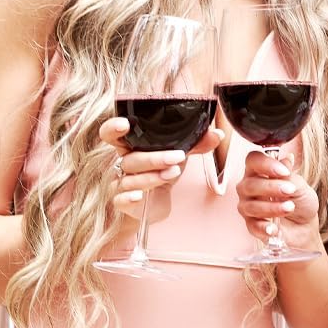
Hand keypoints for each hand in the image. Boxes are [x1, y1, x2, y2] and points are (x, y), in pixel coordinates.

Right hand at [99, 117, 224, 223]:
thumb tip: (216, 134)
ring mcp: (121, 184)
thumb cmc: (163, 170)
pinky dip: (130, 198)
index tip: (125, 124)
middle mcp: (123, 164)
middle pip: (130, 158)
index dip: (114, 128)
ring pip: (131, 179)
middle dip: (153, 157)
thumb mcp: (179, 154)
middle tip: (177, 156)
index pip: (111, 134)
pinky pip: (122, 200)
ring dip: (153, 176)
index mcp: (130, 146)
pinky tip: (140, 196)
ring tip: (173, 172)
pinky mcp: (124, 203)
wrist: (158, 202)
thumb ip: (196, 143)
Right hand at [235, 149, 322, 253]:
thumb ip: (289, 174)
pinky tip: (274, 228)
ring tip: (289, 208)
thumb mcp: (300, 185)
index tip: (284, 172)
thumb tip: (286, 159)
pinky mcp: (251, 225)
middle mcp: (249, 187)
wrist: (305, 225)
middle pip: (250, 184)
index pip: (253, 160)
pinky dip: (264, 228)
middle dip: (271, 188)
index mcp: (259, 172)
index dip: (266, 164)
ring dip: (271, 207)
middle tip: (290, 191)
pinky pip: (252, 226)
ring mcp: (248, 206)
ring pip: (250, 206)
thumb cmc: (300, 201)